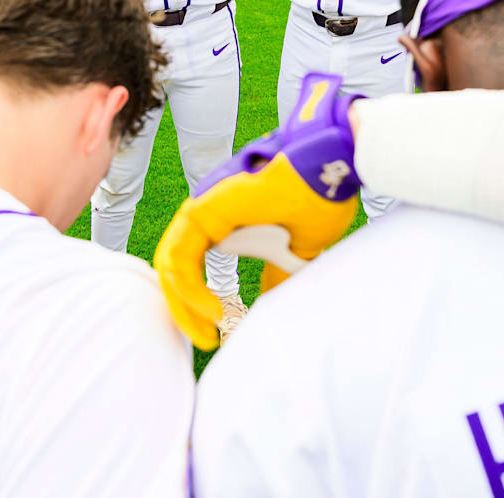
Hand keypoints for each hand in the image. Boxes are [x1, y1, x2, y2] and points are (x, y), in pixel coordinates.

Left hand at [153, 73, 360, 349]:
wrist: (332, 163)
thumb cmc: (319, 195)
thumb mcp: (296, 249)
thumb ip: (275, 273)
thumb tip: (268, 301)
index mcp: (223, 218)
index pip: (191, 264)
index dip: (195, 300)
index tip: (216, 331)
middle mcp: (207, 212)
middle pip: (175, 267)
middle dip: (184, 309)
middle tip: (205, 339)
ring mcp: (203, 208)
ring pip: (172, 264)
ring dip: (184, 305)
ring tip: (209, 333)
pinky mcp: (205, 210)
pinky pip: (181, 258)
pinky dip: (191, 289)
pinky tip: (214, 311)